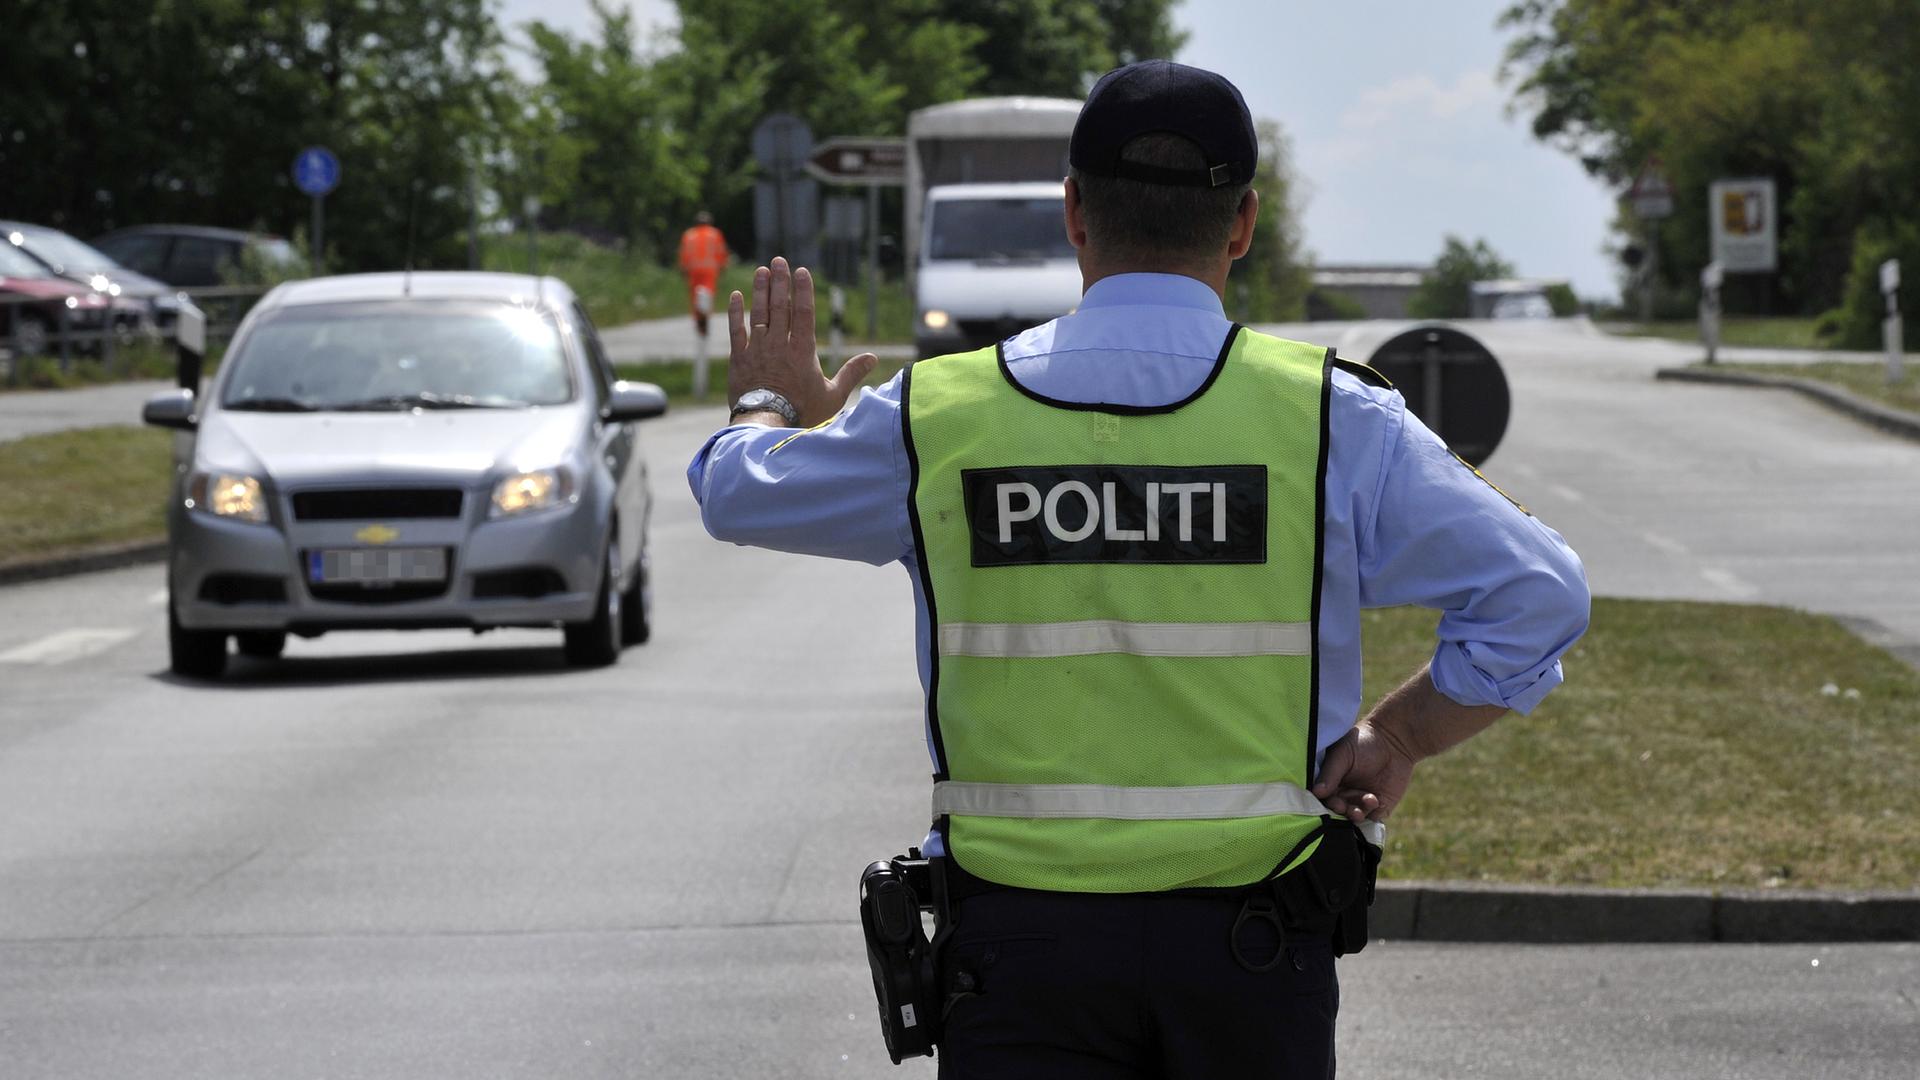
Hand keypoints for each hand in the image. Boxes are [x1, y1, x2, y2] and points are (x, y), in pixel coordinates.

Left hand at [726, 256, 877, 426]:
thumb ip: (852, 374)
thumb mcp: (833, 395)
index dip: (803, 290)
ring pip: (759, 313)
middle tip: (778, 260)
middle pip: (780, 306)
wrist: (767, 425)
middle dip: (780, 281)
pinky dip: (736, 312)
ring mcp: (757, 350)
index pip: (804, 313)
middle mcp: (779, 344)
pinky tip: (737, 296)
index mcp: (803, 351)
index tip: (801, 271)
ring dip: (761, 291)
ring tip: (761, 271)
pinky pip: (737, 330)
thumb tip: (873, 357)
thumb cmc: (802, 412)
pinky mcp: (739, 359)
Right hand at [1310, 719, 1419, 823]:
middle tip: (1345, 807)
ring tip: (1369, 800)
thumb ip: (1330, 774)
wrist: (1395, 741)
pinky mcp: (1379, 805)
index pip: (1322, 797)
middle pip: (1337, 810)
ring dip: (1357, 813)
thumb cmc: (1363, 742)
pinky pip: (1373, 818)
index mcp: (1330, 781)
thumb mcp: (1342, 754)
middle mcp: (1343, 793)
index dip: (1325, 803)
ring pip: (1354, 816)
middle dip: (1341, 810)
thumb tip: (1316, 792)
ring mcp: (1361, 801)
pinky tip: (1377, 801)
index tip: (1333, 802)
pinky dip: (1373, 814)